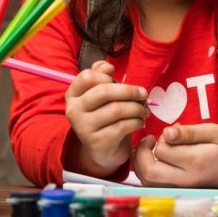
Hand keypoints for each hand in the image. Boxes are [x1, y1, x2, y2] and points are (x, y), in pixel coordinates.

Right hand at [65, 61, 149, 175]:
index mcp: (73, 95)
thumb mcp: (102, 94)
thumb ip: (102, 76)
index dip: (106, 76)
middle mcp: (74, 110)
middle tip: (144, 95)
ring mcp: (83, 128)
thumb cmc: (104, 115)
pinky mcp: (97, 143)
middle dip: (129, 91)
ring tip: (144, 110)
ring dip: (137, 108)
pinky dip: (136, 121)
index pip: (87, 77)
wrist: (103, 149)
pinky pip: (122, 126)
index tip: (119, 82)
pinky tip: (140, 121)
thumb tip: (108, 67)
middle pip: (104, 92)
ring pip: (116, 109)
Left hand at [133, 123, 217, 187]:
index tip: (169, 132)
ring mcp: (181, 188)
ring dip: (142, 163)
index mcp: (195, 162)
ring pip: (148, 182)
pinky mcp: (179, 191)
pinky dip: (147, 172)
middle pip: (149, 173)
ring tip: (150, 148)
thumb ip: (189, 133)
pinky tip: (155, 159)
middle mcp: (185, 180)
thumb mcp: (213, 131)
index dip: (160, 138)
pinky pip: (154, 186)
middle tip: (149, 140)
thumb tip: (166, 133)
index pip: (162, 152)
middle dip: (141, 154)